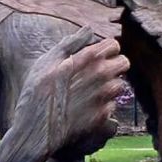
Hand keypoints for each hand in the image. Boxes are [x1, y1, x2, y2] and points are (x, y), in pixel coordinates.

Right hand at [15, 27, 129, 155]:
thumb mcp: (47, 62)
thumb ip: (71, 43)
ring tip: (91, 91)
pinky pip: (113, 105)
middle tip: (98, 72)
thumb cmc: (37, 94)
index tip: (97, 56)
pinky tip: (88, 107)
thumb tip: (89, 29)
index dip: (106, 49)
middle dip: (114, 65)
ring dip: (110, 86)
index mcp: (89, 58)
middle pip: (124, 63)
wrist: (37, 132)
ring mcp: (104, 96)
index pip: (114, 45)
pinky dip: (104, 105)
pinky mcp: (104, 116)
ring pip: (120, 85)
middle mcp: (101, 75)